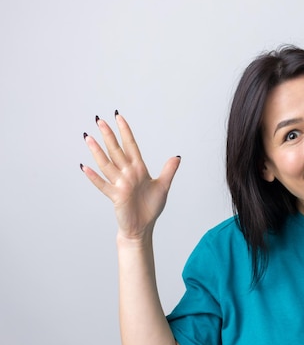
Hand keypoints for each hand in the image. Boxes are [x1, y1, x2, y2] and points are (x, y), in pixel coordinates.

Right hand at [81, 112, 180, 239]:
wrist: (143, 227)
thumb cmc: (150, 207)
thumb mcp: (163, 187)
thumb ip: (169, 171)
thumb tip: (177, 156)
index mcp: (139, 169)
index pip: (131, 146)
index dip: (125, 132)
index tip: (118, 117)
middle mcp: (127, 174)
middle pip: (116, 151)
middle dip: (109, 136)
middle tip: (99, 120)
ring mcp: (120, 184)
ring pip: (107, 164)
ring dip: (97, 152)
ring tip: (88, 137)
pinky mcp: (116, 197)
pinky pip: (103, 185)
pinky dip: (94, 177)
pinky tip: (85, 167)